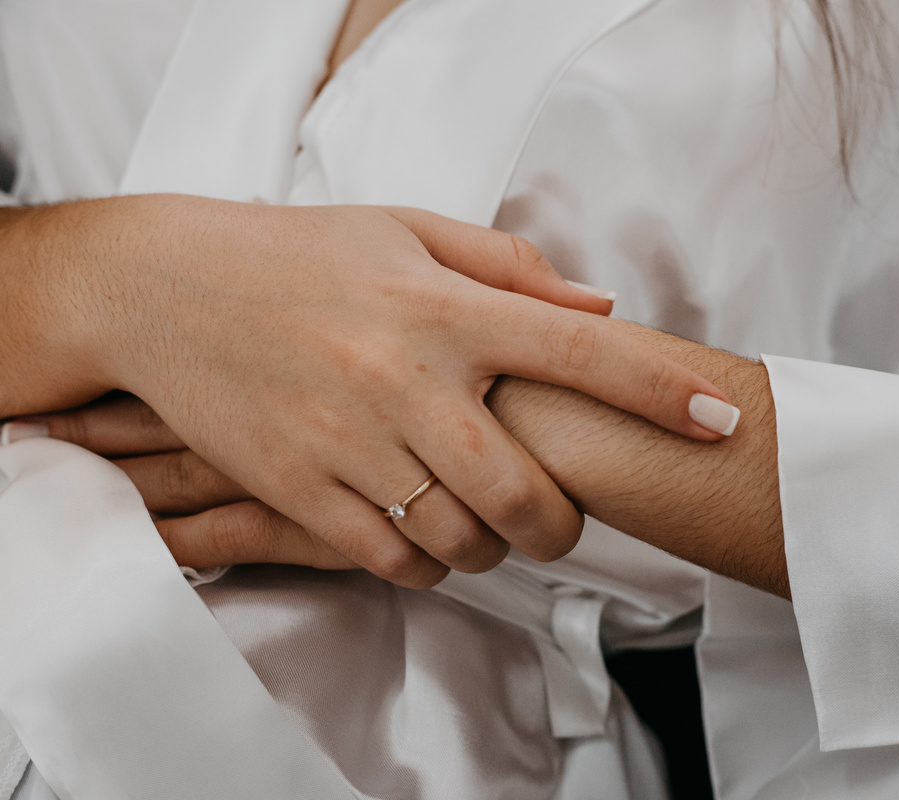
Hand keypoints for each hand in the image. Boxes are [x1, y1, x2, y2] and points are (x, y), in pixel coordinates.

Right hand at [12, 322, 788, 597]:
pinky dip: (426, 563)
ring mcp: (350, 443)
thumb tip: (601, 307)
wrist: (161, 289)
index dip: (661, 393)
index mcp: (444, 309)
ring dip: (491, 545)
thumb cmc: (297, 255)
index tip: (717, 421)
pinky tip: (421, 533)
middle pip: (528, 492)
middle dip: (564, 523)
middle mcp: (406, 379)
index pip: (581, 354)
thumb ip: (510, 269)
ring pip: (462, 539)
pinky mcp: (298, 490)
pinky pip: (392, 560)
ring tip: (480, 519)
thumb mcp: (404, 231)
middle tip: (559, 515)